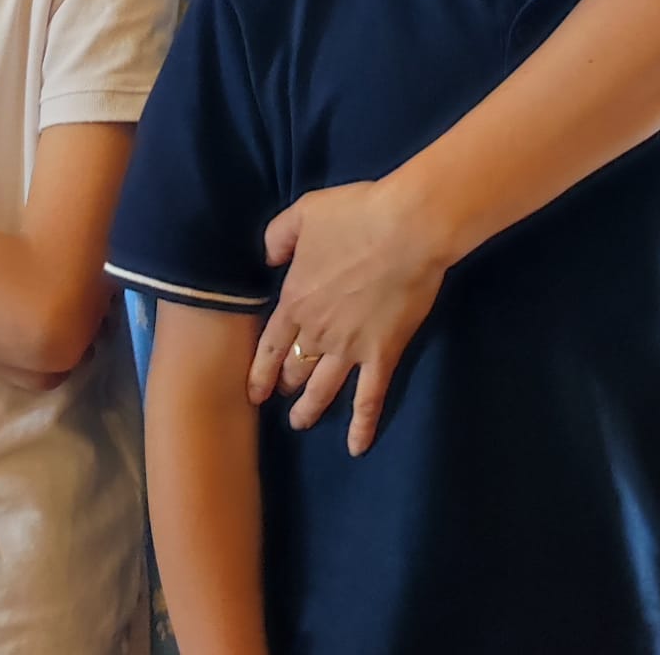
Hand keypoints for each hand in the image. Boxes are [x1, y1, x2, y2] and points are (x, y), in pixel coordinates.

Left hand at [248, 178, 449, 456]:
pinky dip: (362, 425)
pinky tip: (357, 447)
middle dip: (287, 384)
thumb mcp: (303, 213)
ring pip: (323, 388)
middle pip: (296, 368)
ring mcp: (350, 348)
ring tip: (301, 422)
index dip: (260, 370)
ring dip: (310, 409)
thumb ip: (277, 237)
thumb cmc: (355, 215)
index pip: (270, 344)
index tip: (253, 392)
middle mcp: (317, 331)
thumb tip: (269, 260)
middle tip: (284, 397)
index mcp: (295, 299)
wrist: (406, 228)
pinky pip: (369, 398)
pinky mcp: (383, 354)